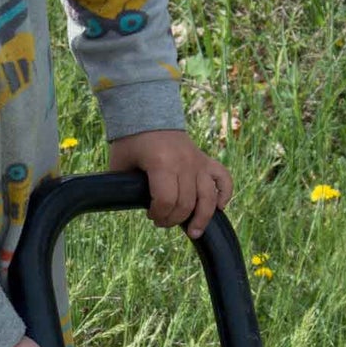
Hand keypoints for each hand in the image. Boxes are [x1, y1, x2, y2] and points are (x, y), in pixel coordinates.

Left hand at [109, 129, 232, 238]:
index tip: (150, 215)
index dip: (158, 214)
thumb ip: (123, 186)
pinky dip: (225, 193)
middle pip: (186, 203)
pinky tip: (219, 207)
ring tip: (193, 232)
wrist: (149, 114)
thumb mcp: (120, 164)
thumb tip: (125, 209)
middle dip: (172, 219)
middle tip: (161, 221)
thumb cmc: (131, 141)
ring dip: (201, 218)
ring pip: (208, 197)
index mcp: (161, 163)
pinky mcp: (205, 160)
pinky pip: (224, 178)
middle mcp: (184, 163)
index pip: (166, 201)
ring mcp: (197, 161)